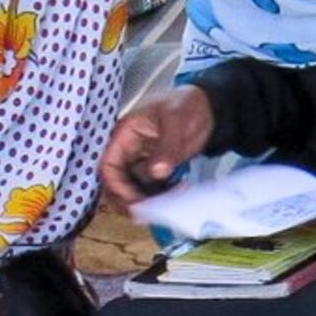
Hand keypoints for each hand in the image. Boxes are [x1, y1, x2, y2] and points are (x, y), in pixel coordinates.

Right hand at [100, 86, 216, 210]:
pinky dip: (161, 197)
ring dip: (146, 201)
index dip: (115, 186)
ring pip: (133, 190)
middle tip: (148, 211)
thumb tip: (157, 173)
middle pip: (116, 183)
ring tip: (167, 202)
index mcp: (124, 135)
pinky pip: (151, 190)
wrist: (208, 109)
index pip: (107, 165)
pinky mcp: (156, 171)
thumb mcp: (175, 119)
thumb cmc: (185, 104)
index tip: (132, 200)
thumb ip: (166, 146)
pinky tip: (178, 191)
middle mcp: (128, 151)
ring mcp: (141, 162)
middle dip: (128, 200)